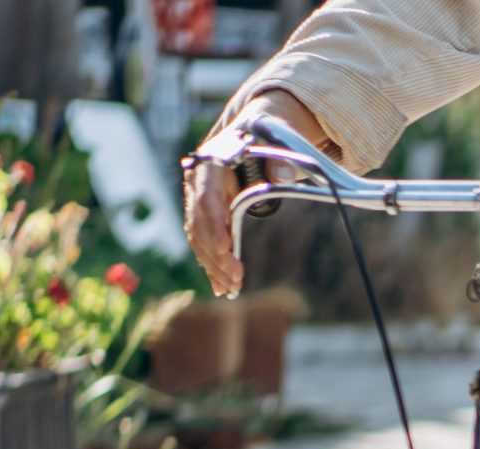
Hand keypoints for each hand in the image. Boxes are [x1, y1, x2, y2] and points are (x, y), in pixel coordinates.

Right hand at [183, 89, 328, 297]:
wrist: (253, 131)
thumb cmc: (266, 139)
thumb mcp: (276, 144)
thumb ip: (278, 160)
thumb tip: (282, 173)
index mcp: (212, 162)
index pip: (206, 196)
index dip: (214, 223)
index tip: (225, 248)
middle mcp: (198, 180)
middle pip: (199, 222)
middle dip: (215, 253)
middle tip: (234, 279)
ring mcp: (197, 197)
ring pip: (197, 235)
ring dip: (211, 263)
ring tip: (229, 287)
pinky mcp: (203, 212)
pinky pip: (201, 239)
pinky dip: (210, 262)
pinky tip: (221, 284)